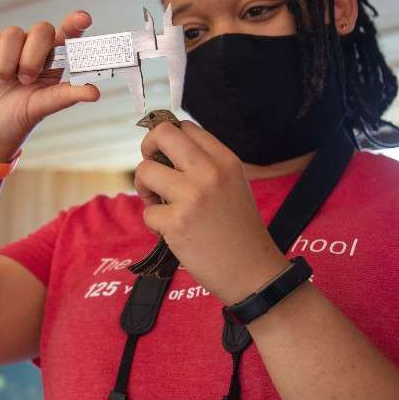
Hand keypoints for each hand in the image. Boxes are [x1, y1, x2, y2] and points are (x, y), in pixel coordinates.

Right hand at [0, 11, 99, 161]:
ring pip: (12, 33)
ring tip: (1, 83)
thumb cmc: (14, 122)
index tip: (83, 19)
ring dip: (6, 62)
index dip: (75, 23)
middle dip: (32, 56)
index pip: (67, 36)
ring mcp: (7, 48)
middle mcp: (31, 51)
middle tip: (24, 81)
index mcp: (51, 64)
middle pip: (41, 30)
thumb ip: (66, 95)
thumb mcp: (41, 108)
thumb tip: (95, 92)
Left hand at [134, 120, 287, 303]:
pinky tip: (174, 232)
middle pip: (162, 133)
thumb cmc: (239, 230)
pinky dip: (155, 223)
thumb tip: (163, 149)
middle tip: (151, 170)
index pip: (185, 126)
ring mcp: (192, 196)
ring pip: (144, 170)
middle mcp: (210, 172)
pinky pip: (147, 212)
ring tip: (160, 204)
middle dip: (146, 147)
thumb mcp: (233, 185)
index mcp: (226, 160)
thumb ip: (205, 165)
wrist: (254, 273)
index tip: (166, 157)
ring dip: (144, 188)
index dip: (167, 139)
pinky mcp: (176, 223)